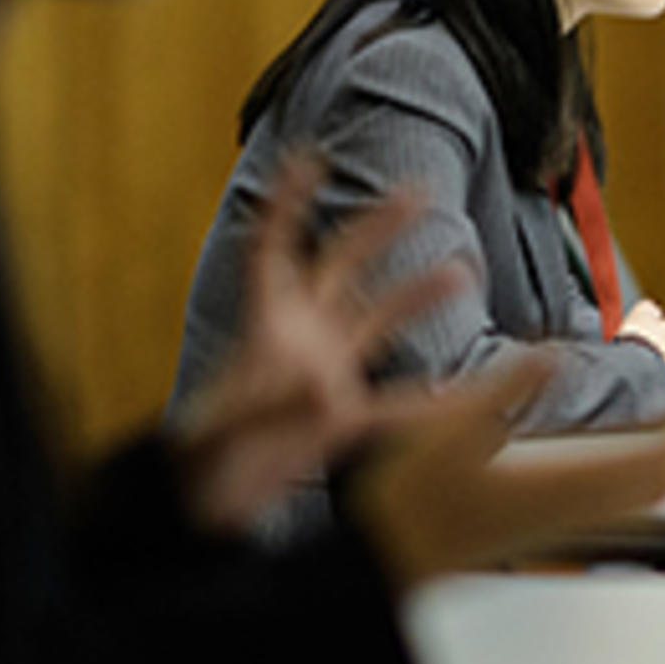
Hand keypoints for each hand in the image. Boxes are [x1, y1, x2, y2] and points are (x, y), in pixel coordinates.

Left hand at [171, 153, 465, 535]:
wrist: (203, 503)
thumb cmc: (198, 462)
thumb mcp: (224, 430)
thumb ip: (273, 407)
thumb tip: (326, 390)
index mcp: (264, 327)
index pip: (273, 251)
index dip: (287, 206)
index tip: (307, 160)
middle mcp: (300, 339)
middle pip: (341, 267)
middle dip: (378, 227)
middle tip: (418, 190)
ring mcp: (324, 374)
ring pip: (378, 319)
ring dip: (417, 294)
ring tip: (463, 271)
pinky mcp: (341, 418)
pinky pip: (398, 403)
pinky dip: (434, 399)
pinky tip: (465, 390)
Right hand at [347, 356, 664, 588]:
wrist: (383, 561)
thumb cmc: (407, 502)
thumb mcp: (445, 433)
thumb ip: (501, 392)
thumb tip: (550, 356)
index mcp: (561, 490)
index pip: (661, 464)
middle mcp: (576, 513)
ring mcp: (568, 526)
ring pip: (656, 498)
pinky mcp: (556, 529)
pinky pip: (630, 507)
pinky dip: (664, 486)